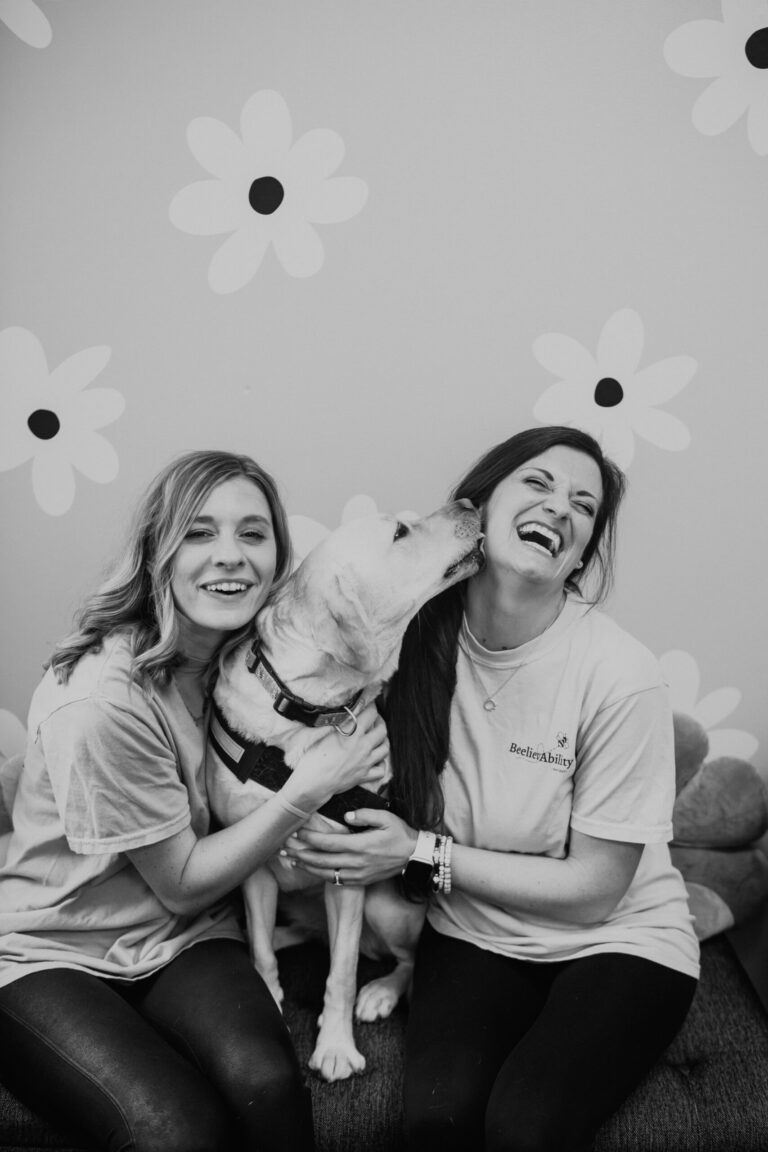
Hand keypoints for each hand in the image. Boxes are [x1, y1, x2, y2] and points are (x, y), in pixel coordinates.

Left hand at [282, 808, 417, 885]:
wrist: (414, 856)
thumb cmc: (400, 833)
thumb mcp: (386, 818)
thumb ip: (365, 815)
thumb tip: (346, 816)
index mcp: (361, 845)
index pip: (329, 843)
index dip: (310, 839)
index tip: (296, 833)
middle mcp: (357, 862)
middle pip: (322, 859)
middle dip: (301, 853)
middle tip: (283, 848)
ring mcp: (358, 874)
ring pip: (326, 873)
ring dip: (307, 866)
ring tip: (290, 860)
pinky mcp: (361, 881)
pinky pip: (337, 880)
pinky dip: (321, 876)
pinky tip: (311, 870)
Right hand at [285, 704, 389, 811]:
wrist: (312, 784)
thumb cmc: (312, 759)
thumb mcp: (322, 733)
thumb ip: (336, 722)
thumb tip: (342, 712)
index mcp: (352, 734)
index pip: (370, 713)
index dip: (371, 705)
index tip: (368, 703)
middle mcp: (363, 747)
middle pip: (382, 730)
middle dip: (379, 721)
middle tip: (374, 718)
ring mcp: (365, 762)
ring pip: (385, 748)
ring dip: (383, 740)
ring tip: (377, 736)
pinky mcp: (364, 776)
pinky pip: (381, 770)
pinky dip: (381, 763)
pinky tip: (376, 759)